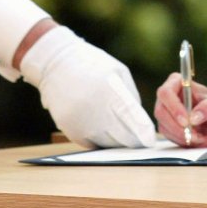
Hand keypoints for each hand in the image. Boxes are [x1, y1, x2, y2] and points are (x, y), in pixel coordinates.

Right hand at [19, 26, 156, 148]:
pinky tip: (99, 126)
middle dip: (133, 140)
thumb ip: (131, 97)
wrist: (56, 64)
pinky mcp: (69, 130)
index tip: (150, 140)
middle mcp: (95, 110)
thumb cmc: (93, 65)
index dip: (144, 133)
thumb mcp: (118, 72)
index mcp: (111, 92)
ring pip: (108, 144)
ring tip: (118, 128)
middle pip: (122, 138)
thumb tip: (139, 123)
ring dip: (116, 140)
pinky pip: (91, 143)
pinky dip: (99, 139)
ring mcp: (81, 123)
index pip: (133, 121)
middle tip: (139, 138)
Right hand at [154, 73, 206, 146]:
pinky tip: (198, 140)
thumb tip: (193, 118)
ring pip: (164, 127)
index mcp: (177, 82)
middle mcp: (167, 96)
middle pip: (161, 112)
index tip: (187, 121)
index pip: (166, 93)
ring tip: (203, 137)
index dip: (174, 108)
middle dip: (178, 127)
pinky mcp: (167, 126)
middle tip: (195, 135)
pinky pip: (169, 136)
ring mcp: (165, 112)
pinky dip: (184, 141)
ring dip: (183, 136)